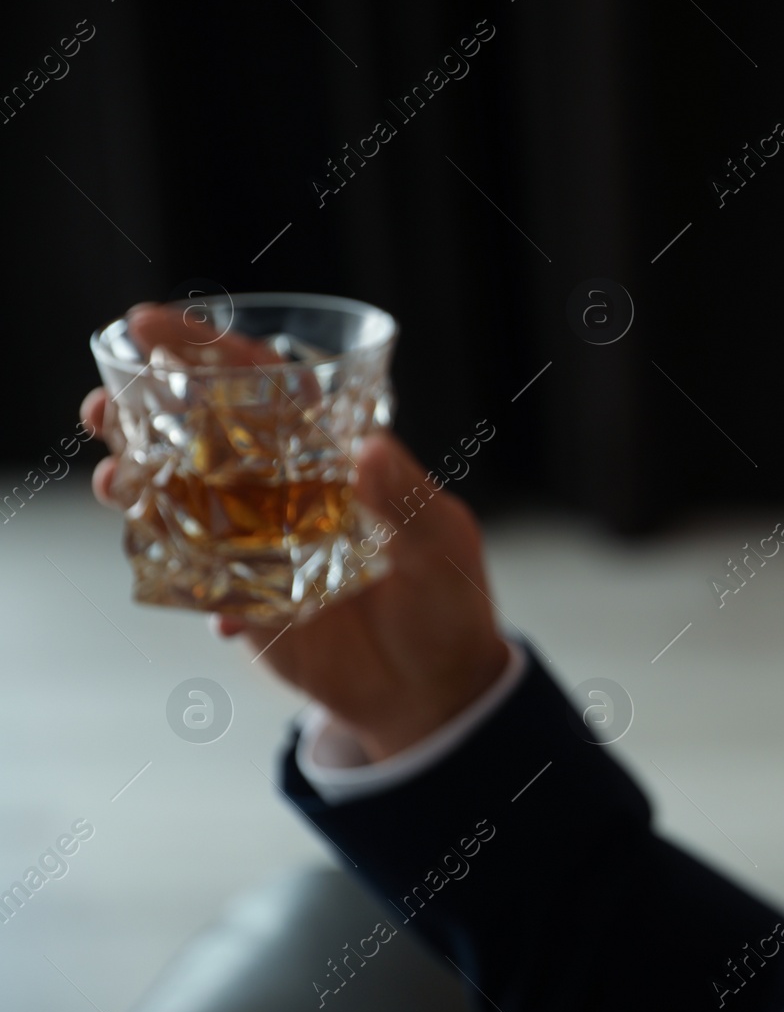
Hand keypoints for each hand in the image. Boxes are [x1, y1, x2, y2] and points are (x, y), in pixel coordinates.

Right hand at [83, 303, 509, 760]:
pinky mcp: (241, 600)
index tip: (148, 323)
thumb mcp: (443, 544)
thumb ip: (405, 499)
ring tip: (114, 479)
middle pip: (200, 436)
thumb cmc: (449, 600)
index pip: (264, 386)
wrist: (433, 688)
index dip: (206, 351)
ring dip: (137, 485)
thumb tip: (368, 448)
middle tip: (105, 403)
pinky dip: (174, 577)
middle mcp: (283, 492)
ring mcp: (256, 545)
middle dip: (142, 412)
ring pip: (177, 500)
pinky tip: (181, 582)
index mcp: (330, 456)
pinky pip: (189, 580)